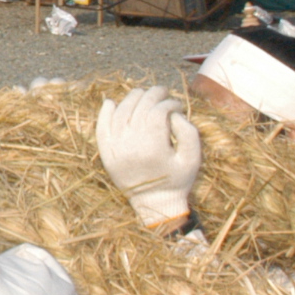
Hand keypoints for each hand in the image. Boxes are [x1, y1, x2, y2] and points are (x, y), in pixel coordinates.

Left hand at [96, 86, 200, 228]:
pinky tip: (111, 102)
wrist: (155, 204)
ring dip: (131, 99)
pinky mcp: (107, 154)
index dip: (168, 103)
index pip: (157, 112)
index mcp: (153, 148)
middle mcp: (131, 146)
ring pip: (119, 113)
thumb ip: (188, 133)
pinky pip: (101, 128)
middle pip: (138, 109)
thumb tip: (173, 113)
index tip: (176, 104)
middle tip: (161, 91)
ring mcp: (116, 149)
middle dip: (152, 95)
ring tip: (142, 93)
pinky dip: (104, 113)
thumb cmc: (178, 180)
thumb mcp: (193, 158)